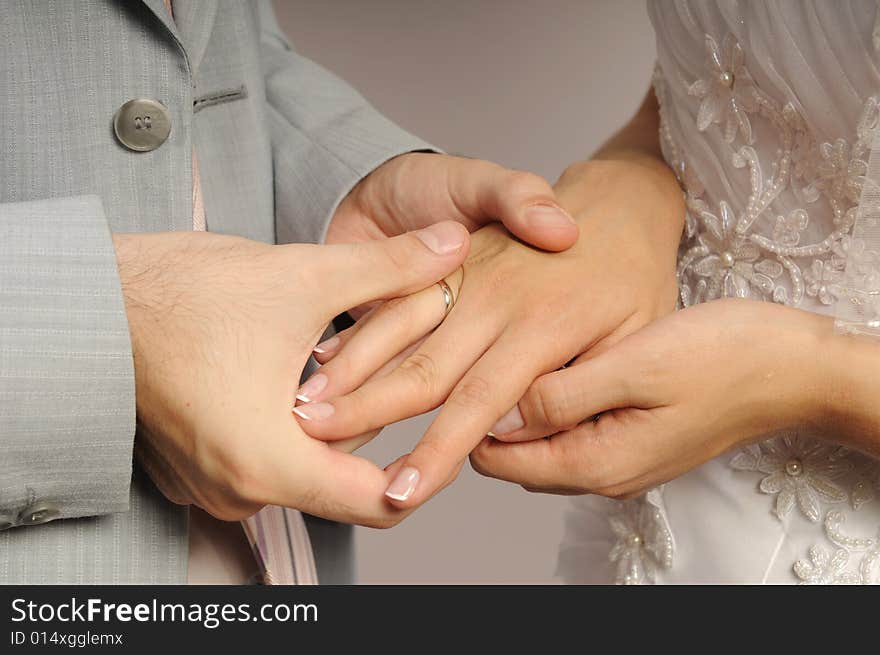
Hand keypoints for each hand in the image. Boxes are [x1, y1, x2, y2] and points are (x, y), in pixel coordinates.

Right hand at [114, 222, 467, 525]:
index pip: (381, 501)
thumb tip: (454, 243)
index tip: (450, 425)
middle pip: (345, 474)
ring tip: (350, 363)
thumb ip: (391, 266)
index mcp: (269, 461)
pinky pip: (268, 458)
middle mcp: (238, 489)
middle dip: (379, 422)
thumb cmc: (179, 293)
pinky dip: (295, 425)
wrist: (91, 296)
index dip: (427, 467)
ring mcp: (212, 482)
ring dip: (336, 420)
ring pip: (307, 463)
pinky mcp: (196, 465)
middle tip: (406, 369)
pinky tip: (300, 376)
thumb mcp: (303, 276)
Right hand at [295, 157, 683, 508]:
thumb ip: (577, 387)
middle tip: (314, 444)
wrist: (621, 200)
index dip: (437, 452)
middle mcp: (495, 301)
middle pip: (422, 369)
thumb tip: (513, 435)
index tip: (401, 492)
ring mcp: (469, 276)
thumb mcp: (639, 335)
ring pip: (398, 329)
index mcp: (543, 326)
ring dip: (351, 372)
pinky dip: (361, 329)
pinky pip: (398, 295)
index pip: (479, 403)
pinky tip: (327, 358)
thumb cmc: (636, 274)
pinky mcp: (451, 261)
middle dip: (366, 413)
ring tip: (305, 406)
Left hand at [470, 299, 831, 496]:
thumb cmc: (723, 357)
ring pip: (539, 440)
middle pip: (513, 455)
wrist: (791, 365)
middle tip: (463, 361)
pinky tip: (547, 361)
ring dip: (513, 409)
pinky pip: (569, 427)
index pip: (498, 458)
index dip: (463, 424)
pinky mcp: (630, 437)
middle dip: (481, 418)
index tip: (445, 378)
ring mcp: (618, 457)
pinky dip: (546, 402)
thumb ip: (562, 396)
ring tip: (498, 356)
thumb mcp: (636, 367)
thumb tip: (495, 416)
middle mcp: (602, 470)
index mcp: (597, 460)